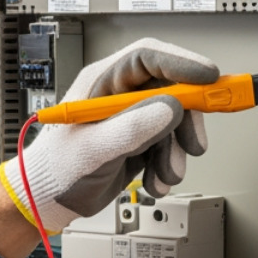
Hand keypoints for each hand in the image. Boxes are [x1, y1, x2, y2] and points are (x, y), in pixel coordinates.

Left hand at [0, 39, 218, 232]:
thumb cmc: (56, 169)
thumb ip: (130, 127)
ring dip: (176, 152)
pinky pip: (168, 146)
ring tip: (165, 174)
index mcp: (102, 82)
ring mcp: (131, 118)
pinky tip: (155, 181)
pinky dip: (167, 167)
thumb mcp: (92, 148)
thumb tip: (169, 108)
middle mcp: (120, 96)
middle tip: (195, 143)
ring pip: (174, 123)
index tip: (208, 77)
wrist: (49, 200)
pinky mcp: (139, 141)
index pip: (148, 58)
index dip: (181, 63)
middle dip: (187, 120)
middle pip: (171, 90)